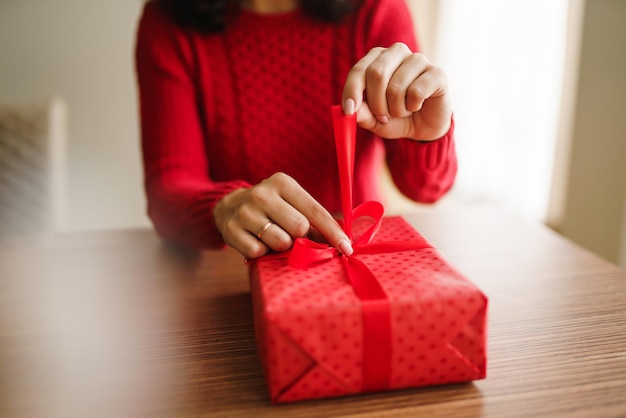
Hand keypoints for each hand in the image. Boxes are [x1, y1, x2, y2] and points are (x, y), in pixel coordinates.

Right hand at [213, 172, 352, 258]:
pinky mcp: (231, 230)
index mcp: (282, 183)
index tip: (347, 248)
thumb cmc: (272, 208)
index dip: (333, 232)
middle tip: (292, 234)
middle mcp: (262, 194)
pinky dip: (262, 252)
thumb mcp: (291, 203)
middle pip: (300, 228)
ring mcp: (244, 212)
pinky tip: (257, 241)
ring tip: (273, 236)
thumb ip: (315, 219)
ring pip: (281, 242)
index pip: (315, 211)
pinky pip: (259, 252)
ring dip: (282, 246)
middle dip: (301, 237)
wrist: (228, 207)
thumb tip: (342, 240)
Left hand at [342, 42, 451, 140]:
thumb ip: (362, 114)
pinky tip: (417, 106)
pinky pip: (416, 92)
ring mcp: (418, 59)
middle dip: (376, 104)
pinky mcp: (437, 73)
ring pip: (396, 87)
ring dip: (396, 109)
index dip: (352, 91)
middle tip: (383, 116)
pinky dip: (412, 107)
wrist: (424, 127)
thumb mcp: (374, 120)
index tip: (348, 111)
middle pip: (377, 74)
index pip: (359, 70)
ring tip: (403, 111)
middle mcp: (397, 52)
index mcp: (377, 58)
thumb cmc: (396, 118)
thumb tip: (352, 110)